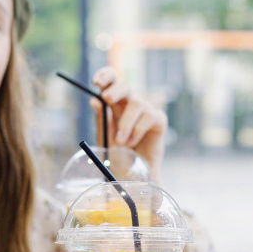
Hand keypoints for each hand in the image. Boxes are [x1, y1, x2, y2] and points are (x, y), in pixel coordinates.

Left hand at [91, 66, 167, 180]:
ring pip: (137, 103)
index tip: (95, 82)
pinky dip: (138, 130)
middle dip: (114, 90)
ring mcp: (145, 110)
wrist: (133, 175)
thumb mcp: (105, 138)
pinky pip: (149, 116)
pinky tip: (133, 143)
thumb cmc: (118, 156)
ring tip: (122, 142)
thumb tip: (94, 101)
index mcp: (114, 104)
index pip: (112, 80)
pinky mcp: (158, 119)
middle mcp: (130, 104)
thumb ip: (101, 120)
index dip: (105, 76)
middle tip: (107, 99)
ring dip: (126, 123)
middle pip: (124, 85)